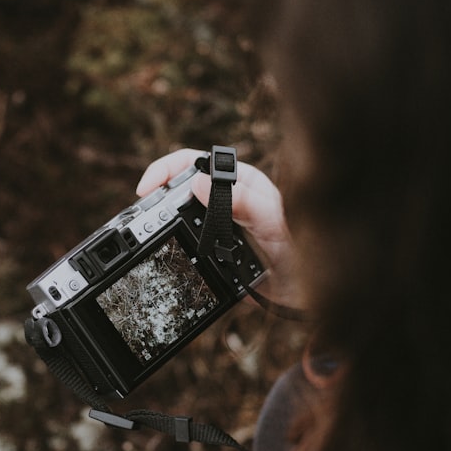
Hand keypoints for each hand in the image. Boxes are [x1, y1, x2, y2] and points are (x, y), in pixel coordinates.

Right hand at [135, 148, 304, 309]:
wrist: (311, 289)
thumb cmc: (303, 248)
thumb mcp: (273, 222)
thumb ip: (244, 201)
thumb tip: (200, 182)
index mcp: (240, 182)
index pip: (194, 162)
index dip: (166, 170)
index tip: (147, 189)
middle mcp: (227, 199)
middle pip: (179, 186)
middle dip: (155, 196)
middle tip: (139, 214)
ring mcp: (218, 225)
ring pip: (178, 214)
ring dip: (160, 220)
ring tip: (144, 233)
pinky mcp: (215, 250)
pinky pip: (185, 243)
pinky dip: (170, 246)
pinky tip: (164, 253)